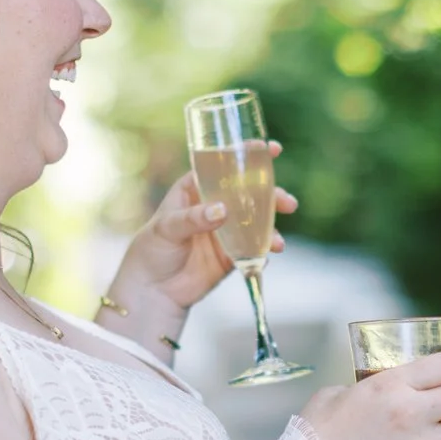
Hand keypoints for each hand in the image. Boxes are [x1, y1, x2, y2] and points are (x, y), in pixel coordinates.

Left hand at [105, 141, 295, 314]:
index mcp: (195, 189)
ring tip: (278, 242)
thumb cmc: (152, 250)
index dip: (246, 155)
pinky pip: (254, 248)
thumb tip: (222, 211)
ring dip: (273, 226)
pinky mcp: (232, 255)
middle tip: (287, 202)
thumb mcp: (167, 228)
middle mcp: (213, 206)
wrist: (153, 291)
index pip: (223, 166)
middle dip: (272, 194)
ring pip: (256, 221)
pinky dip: (265, 250)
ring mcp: (225, 231)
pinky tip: (269, 254)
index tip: (270, 148)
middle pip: (248, 193)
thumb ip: (194, 218)